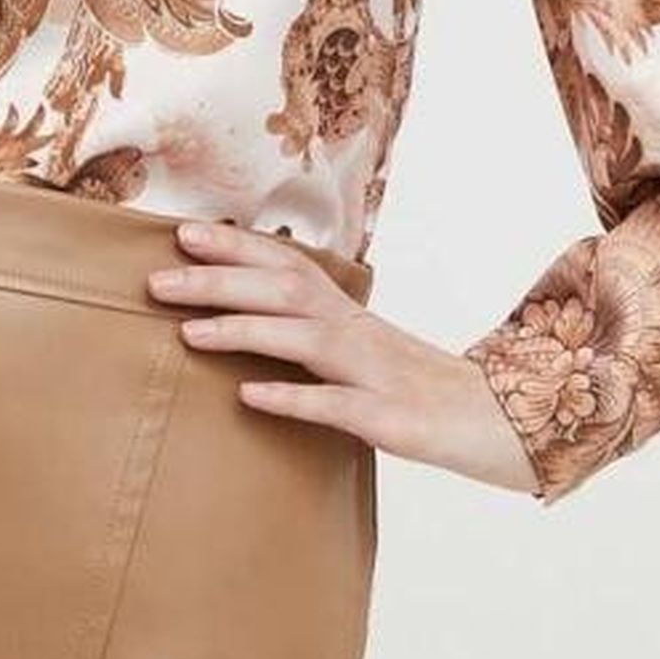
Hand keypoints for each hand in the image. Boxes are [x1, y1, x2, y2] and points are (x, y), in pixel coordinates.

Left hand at [145, 218, 541, 493]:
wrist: (502, 425)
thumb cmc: (417, 392)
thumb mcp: (361, 353)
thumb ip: (311, 334)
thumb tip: (246, 316)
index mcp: (349, 315)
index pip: (286, 265)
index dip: (235, 247)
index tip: (182, 233)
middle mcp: (359, 333)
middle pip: (285, 292)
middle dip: (219, 282)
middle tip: (156, 280)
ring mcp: (375, 374)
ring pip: (304, 340)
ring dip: (244, 330)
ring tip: (189, 333)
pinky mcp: (389, 420)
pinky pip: (336, 406)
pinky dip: (292, 398)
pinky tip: (250, 396)